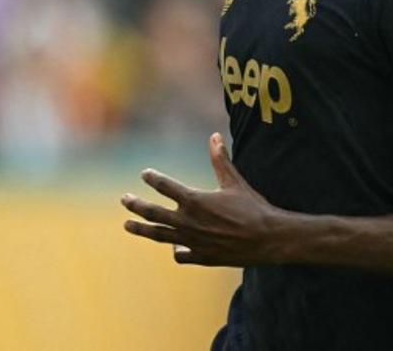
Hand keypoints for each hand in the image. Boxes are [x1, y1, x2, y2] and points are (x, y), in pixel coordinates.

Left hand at [122, 133, 284, 266]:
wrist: (268, 239)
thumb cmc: (253, 207)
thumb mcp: (234, 181)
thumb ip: (220, 160)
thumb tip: (214, 136)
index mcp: (195, 200)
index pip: (165, 187)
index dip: (153, 179)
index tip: (145, 174)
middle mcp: (188, 222)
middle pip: (153, 212)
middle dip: (136, 205)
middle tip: (124, 199)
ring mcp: (192, 241)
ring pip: (158, 235)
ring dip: (141, 229)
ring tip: (127, 225)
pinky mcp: (201, 256)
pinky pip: (181, 254)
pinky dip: (175, 249)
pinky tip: (175, 246)